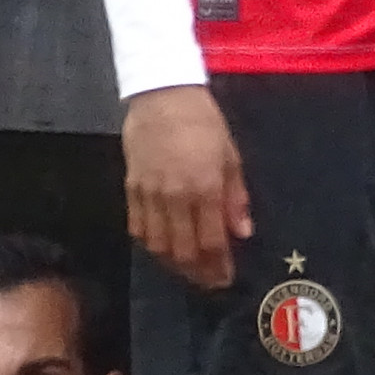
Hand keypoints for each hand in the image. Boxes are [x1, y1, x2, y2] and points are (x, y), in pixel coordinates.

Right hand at [123, 85, 250, 289]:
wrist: (162, 93)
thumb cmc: (204, 122)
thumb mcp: (230, 156)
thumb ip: (236, 198)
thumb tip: (243, 232)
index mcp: (205, 188)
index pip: (212, 242)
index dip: (219, 266)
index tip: (225, 279)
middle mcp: (176, 197)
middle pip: (184, 251)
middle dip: (197, 272)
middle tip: (208, 281)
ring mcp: (150, 194)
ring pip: (158, 245)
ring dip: (173, 263)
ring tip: (186, 269)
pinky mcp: (131, 187)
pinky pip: (137, 227)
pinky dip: (150, 244)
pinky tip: (161, 247)